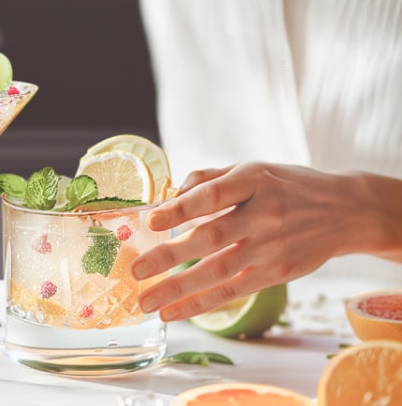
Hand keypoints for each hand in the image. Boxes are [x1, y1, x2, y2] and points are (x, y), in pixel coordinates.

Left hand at [129, 162, 389, 321]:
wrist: (346, 211)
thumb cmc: (287, 187)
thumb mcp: (253, 169)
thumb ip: (210, 178)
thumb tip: (170, 196)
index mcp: (255, 181)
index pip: (214, 195)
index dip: (182, 208)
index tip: (152, 221)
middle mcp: (265, 214)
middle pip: (212, 237)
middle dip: (170, 255)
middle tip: (136, 269)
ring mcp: (272, 246)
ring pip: (220, 270)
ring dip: (179, 288)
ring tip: (146, 301)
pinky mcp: (278, 273)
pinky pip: (235, 291)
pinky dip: (202, 303)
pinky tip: (174, 311)